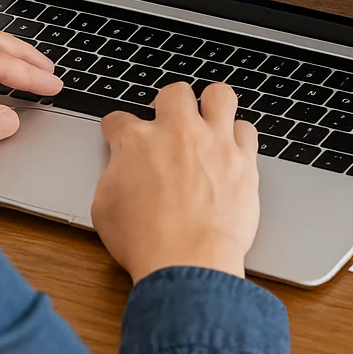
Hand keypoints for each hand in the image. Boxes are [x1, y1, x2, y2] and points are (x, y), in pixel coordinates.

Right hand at [91, 82, 260, 282]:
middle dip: (169, 103)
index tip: (120, 133)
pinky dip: (239, 136)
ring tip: (209, 121)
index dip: (117, 128)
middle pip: (174, 93)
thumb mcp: (105, 208)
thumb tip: (120, 169)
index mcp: (136, 142)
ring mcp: (214, 143)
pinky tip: (233, 148)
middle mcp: (177, 133)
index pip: (120, 119)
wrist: (187, 261)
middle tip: (169, 121)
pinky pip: (247, 130)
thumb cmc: (146, 241)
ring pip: (220, 96)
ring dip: (212, 106)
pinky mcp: (243, 161)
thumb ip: (113, 176)